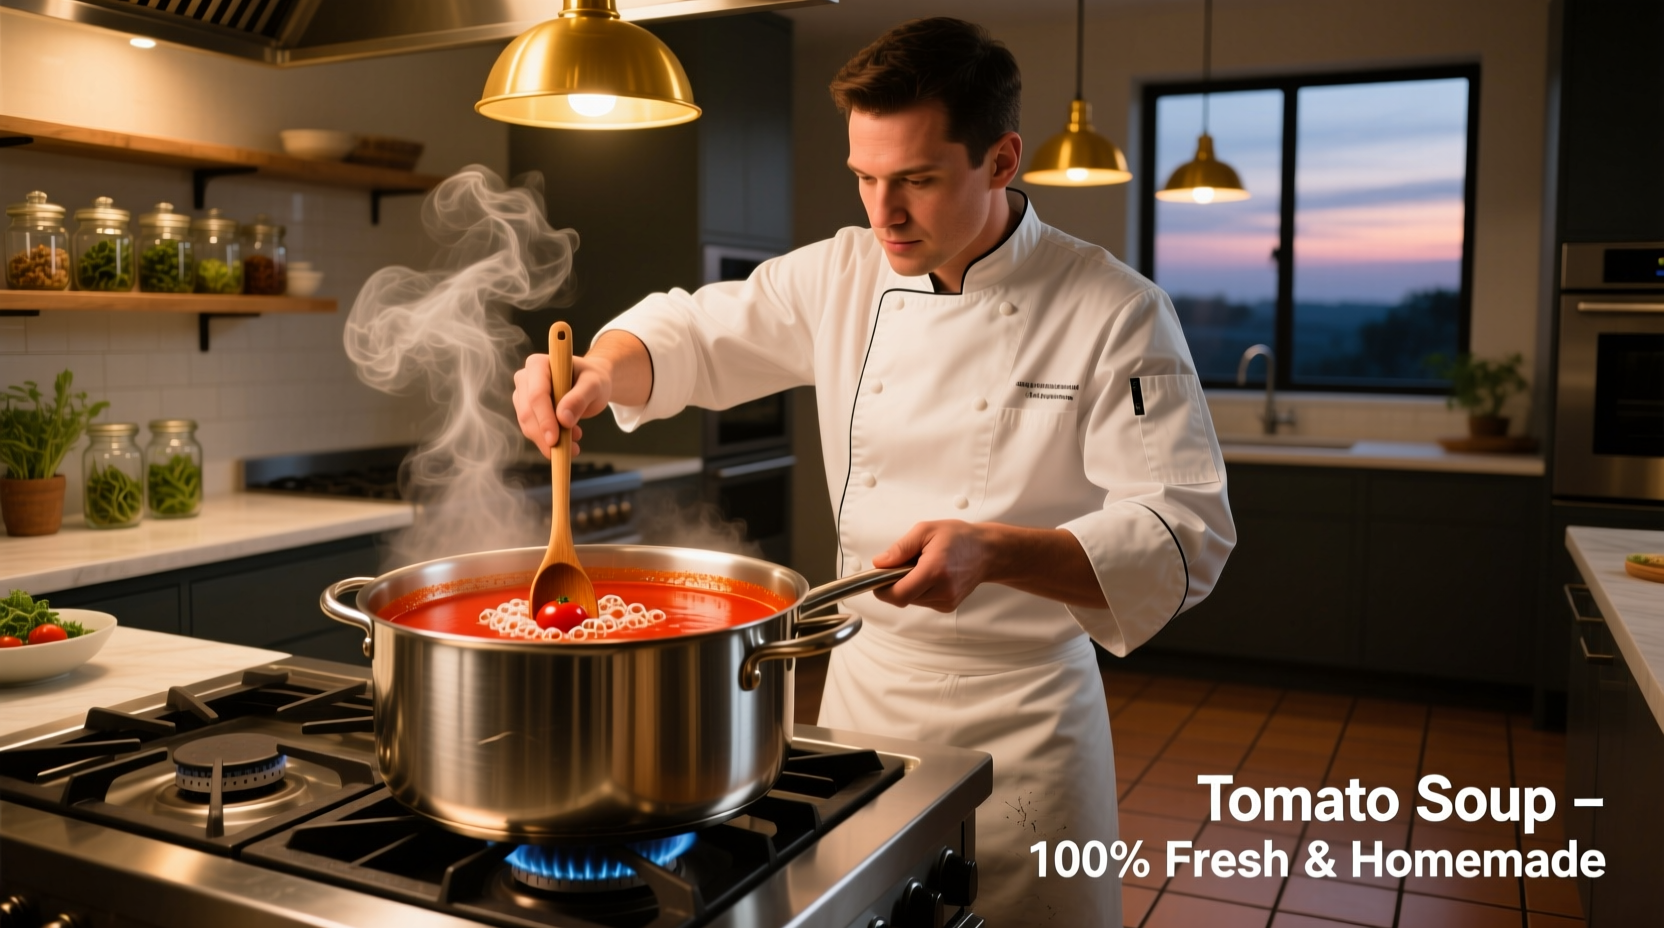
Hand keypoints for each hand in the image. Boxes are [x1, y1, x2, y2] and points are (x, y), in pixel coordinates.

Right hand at [512, 352, 610, 457]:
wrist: (590, 384)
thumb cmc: (592, 380)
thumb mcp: (594, 385)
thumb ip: (580, 398)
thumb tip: (563, 419)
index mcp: (538, 364)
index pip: (537, 395)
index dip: (544, 418)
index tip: (554, 439)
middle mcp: (525, 377)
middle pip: (528, 412)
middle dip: (545, 435)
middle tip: (569, 450)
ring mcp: (522, 394)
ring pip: (527, 424)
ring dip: (548, 441)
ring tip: (575, 444)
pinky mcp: (526, 410)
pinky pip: (532, 430)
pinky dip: (548, 441)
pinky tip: (569, 441)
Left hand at [871, 520, 995, 612]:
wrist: (987, 551)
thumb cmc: (959, 538)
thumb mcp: (926, 530)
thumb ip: (900, 548)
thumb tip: (880, 563)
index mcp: (935, 570)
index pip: (899, 594)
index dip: (883, 590)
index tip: (878, 579)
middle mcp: (943, 590)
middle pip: (903, 598)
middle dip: (896, 583)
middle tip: (904, 564)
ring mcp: (947, 600)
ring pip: (912, 600)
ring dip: (909, 586)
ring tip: (922, 567)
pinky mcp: (948, 606)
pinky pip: (923, 601)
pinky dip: (920, 590)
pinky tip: (931, 575)